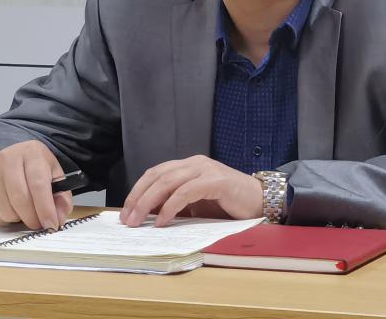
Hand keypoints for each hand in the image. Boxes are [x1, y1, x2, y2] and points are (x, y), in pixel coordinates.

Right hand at [0, 140, 72, 229]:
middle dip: (32, 218)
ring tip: (24, 211)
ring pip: (4, 210)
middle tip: (39, 224)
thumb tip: (58, 219)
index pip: (38, 184)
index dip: (45, 208)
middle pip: (19, 199)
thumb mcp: (54, 175)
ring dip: (18, 219)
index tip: (51, 225)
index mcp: (31, 153)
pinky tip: (10, 209)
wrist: (10, 157)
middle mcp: (7, 159)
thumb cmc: (34, 168)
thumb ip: (61, 197)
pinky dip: (4, 220)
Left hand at [119, 154, 261, 227]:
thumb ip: (175, 204)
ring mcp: (205, 169)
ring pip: (167, 181)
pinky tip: (162, 221)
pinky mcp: (215, 181)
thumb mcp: (196, 205)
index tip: (125, 212)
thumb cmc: (228, 205)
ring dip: (148, 202)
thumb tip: (147, 215)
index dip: (137, 191)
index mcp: (189, 166)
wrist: (260, 202)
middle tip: (126, 219)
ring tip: (138, 221)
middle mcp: (195, 163)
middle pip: (157, 175)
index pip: (155, 173)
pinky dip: (170, 206)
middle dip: (138, 197)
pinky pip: (186, 192)